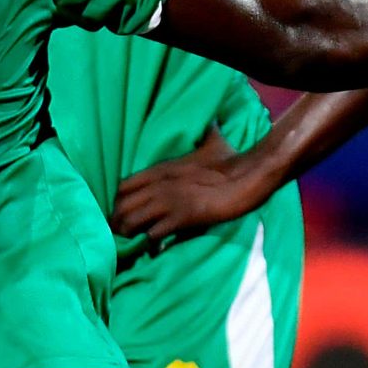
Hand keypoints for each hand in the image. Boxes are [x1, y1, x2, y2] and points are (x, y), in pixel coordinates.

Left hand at [112, 126, 278, 253]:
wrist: (249, 175)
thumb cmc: (231, 159)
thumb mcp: (213, 141)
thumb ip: (206, 132)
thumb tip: (212, 119)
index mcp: (162, 168)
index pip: (124, 185)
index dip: (119, 200)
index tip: (122, 210)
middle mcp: (160, 184)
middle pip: (122, 205)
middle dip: (118, 221)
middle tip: (121, 234)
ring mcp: (170, 202)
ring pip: (132, 221)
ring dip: (131, 234)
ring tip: (132, 244)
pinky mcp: (182, 218)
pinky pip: (154, 234)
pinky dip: (151, 243)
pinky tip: (154, 248)